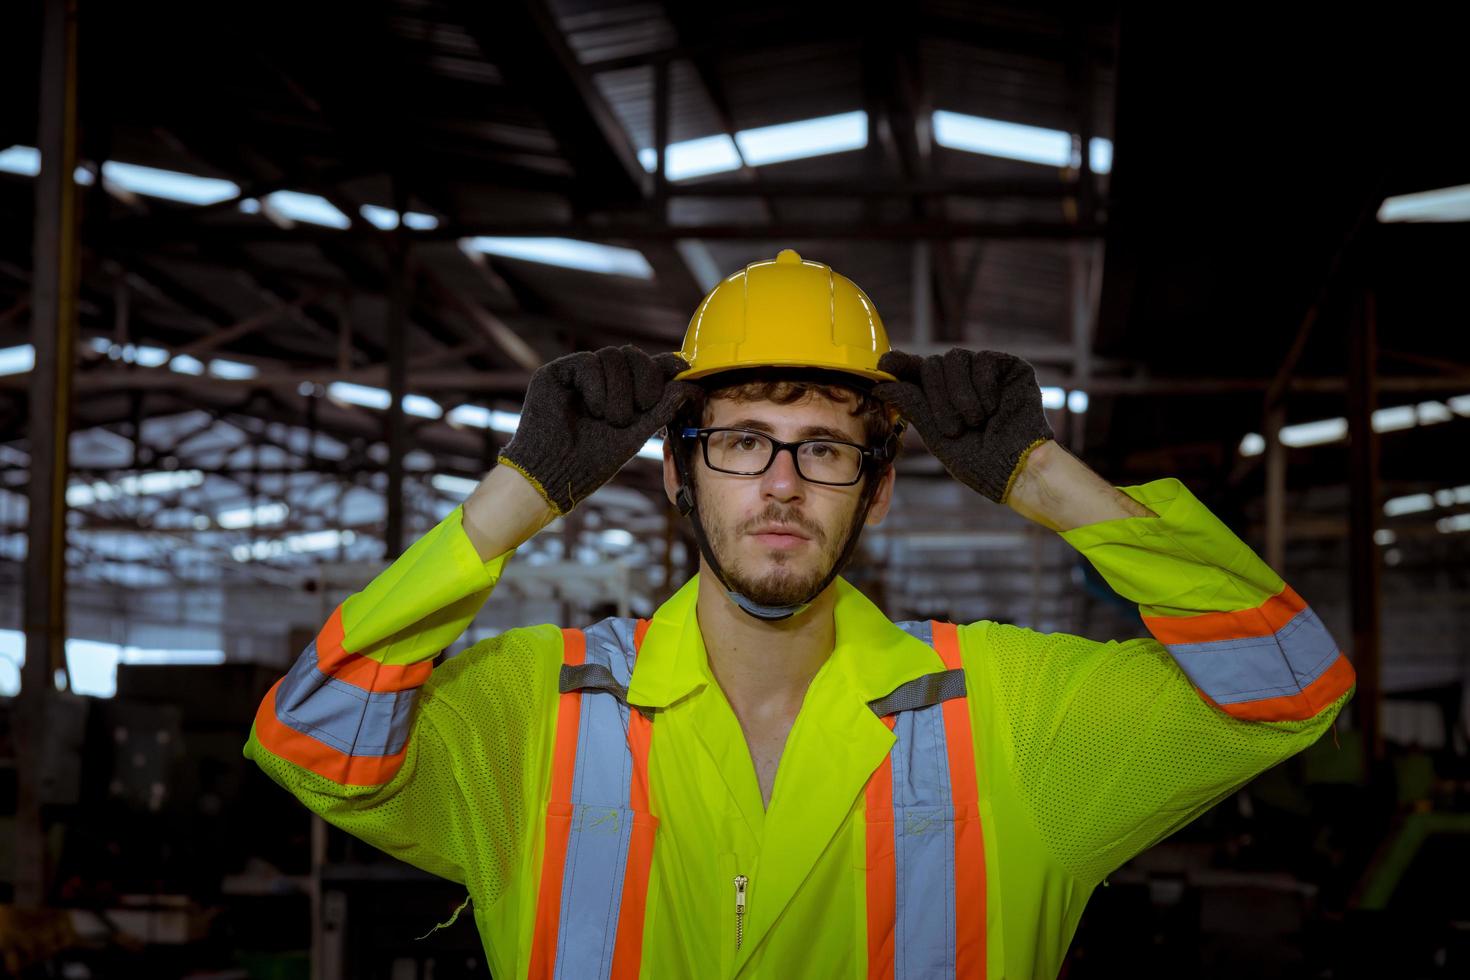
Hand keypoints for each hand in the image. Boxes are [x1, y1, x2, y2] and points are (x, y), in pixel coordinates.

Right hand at [498, 346, 695, 513]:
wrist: (555, 476)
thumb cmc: (593, 462)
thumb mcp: (637, 434)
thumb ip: (662, 408)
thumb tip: (691, 385)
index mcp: (620, 394)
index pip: (645, 366)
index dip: (665, 365)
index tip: (684, 368)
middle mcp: (601, 381)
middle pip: (632, 355)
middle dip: (645, 378)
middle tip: (643, 406)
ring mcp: (579, 376)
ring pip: (612, 356)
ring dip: (619, 390)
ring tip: (610, 419)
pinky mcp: (557, 373)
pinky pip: (587, 361)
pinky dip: (596, 386)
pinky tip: (593, 410)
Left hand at [873, 348, 1053, 503]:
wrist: (1017, 470)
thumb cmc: (979, 462)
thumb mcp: (937, 436)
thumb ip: (913, 406)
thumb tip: (882, 384)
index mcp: (940, 397)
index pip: (914, 370)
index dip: (898, 363)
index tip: (886, 363)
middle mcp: (961, 381)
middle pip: (933, 363)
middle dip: (939, 398)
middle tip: (954, 429)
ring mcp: (985, 372)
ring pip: (956, 358)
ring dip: (962, 395)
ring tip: (977, 422)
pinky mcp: (1009, 367)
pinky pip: (984, 360)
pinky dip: (985, 386)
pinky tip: (995, 408)